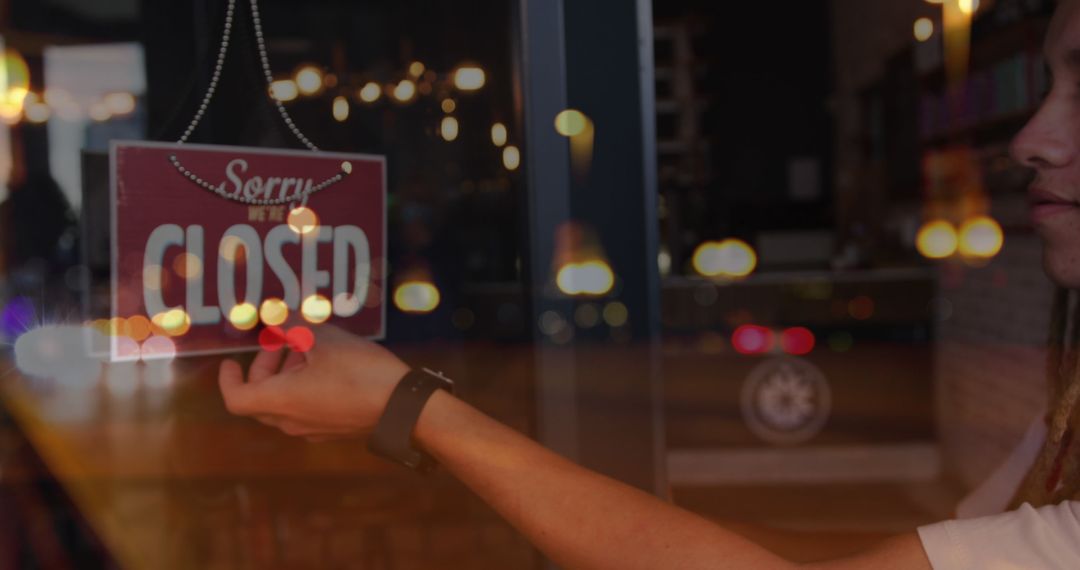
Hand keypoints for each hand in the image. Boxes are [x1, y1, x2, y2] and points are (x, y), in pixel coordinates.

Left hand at [218, 325, 409, 441]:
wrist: (402, 406)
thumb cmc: (360, 373)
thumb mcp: (323, 339)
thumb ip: (292, 324)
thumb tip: (273, 313)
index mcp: (281, 401)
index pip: (236, 399)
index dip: (228, 379)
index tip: (230, 362)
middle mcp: (292, 421)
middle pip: (261, 397)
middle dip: (266, 365)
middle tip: (280, 340)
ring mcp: (314, 429)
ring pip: (285, 402)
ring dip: (288, 373)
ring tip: (310, 346)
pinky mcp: (334, 428)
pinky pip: (307, 408)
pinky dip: (305, 385)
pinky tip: (329, 363)